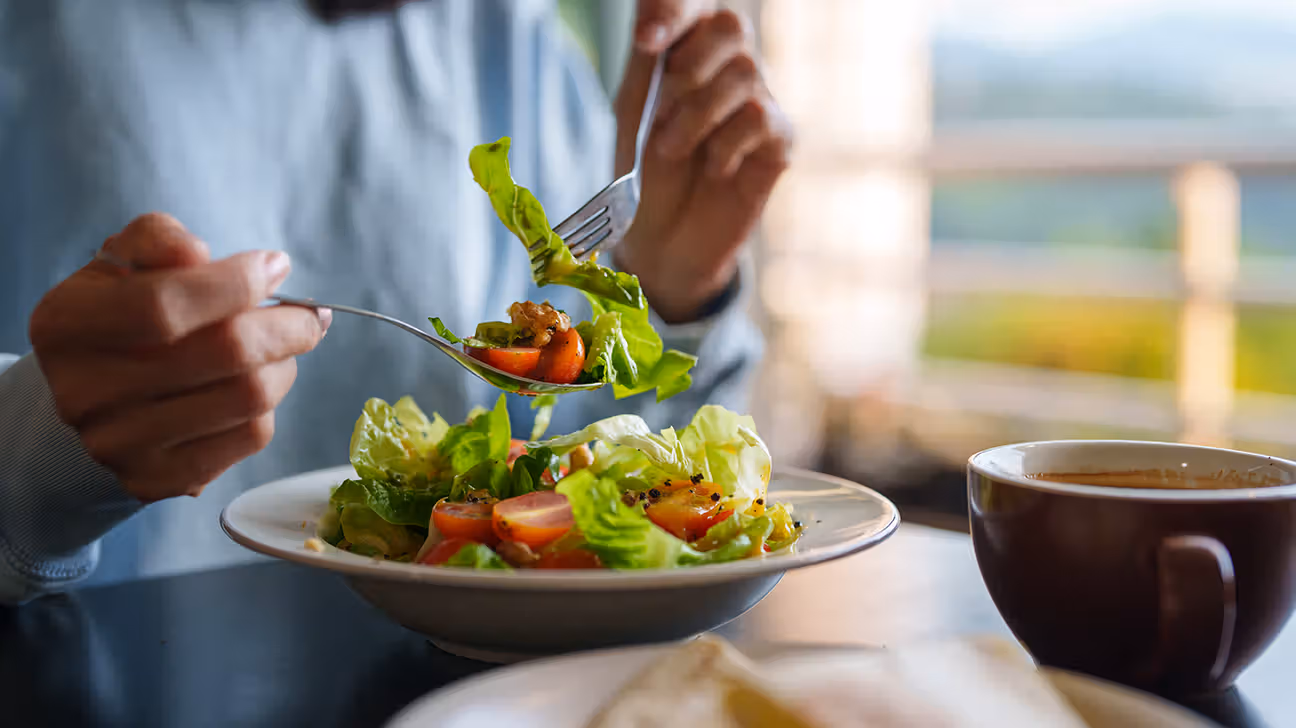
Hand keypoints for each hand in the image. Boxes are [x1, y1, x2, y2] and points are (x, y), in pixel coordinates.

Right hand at [28, 213, 329, 502]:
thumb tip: (202, 254)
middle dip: (286, 325)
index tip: (276, 266)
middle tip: (309, 314)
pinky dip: (270, 404)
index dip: (235, 282)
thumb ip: (157, 240)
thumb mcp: (122, 265)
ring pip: (249, 397)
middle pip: (224, 353)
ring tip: (283, 347)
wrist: (90, 402)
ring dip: (285, 364)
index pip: (164, 305)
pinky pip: (250, 436)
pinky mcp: (159, 479)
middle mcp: (86, 391)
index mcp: (67, 324)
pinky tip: (259, 384)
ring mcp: (121, 443)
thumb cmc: (120, 318)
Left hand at [613, 0, 791, 322]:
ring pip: (745, 73)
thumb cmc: (644, 170)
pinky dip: (725, 147)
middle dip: (687, 69)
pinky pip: (760, 120)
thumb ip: (645, 60)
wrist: (659, 240)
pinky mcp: (779, 141)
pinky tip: (713, 169)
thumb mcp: (632, 110)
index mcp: (690, 46)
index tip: (647, 43)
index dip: (674, 9)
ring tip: (672, 150)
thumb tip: (650, 23)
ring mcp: (760, 100)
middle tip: (659, 114)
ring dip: (696, 115)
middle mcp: (730, 65)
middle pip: (731, 24)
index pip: (695, 2)